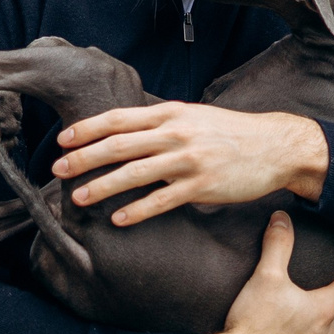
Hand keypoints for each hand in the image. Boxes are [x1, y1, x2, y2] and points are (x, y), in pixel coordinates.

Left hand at [52, 103, 328, 225]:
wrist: (276, 146)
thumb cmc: (231, 133)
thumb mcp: (194, 116)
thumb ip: (162, 122)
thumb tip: (125, 130)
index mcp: (172, 113)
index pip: (119, 119)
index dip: (87, 129)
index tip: (62, 140)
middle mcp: (176, 134)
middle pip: (119, 145)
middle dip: (84, 158)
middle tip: (57, 171)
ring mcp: (189, 161)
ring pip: (134, 174)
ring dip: (102, 187)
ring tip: (78, 198)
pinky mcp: (203, 186)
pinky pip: (162, 201)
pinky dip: (137, 210)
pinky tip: (118, 219)